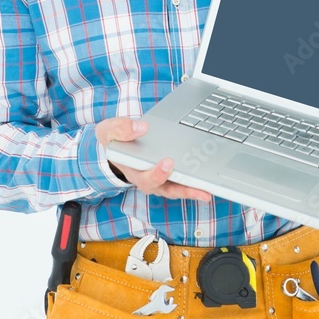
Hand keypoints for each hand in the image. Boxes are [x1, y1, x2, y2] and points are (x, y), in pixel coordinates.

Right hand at [95, 117, 212, 202]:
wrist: (117, 142)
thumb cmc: (115, 138)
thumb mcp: (109, 130)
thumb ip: (121, 128)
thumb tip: (141, 126)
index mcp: (132, 170)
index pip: (144, 177)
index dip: (157, 173)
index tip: (168, 162)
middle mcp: (146, 179)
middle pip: (164, 188)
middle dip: (179, 186)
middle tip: (192, 180)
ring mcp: (159, 180)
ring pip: (176, 190)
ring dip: (191, 191)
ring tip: (207, 192)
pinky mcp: (170, 176)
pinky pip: (182, 184)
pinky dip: (195, 184)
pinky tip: (209, 182)